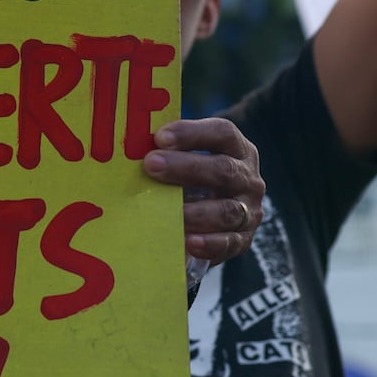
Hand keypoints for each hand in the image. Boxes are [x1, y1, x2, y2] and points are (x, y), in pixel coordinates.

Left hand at [144, 118, 263, 265]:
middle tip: (151, 165)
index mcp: (235, 148)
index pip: (222, 133)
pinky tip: (187, 242)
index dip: (192, 134)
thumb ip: (167, 152)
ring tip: (166, 212)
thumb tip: (127, 151)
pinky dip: (209, 243)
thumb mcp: (188, 158)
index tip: (160, 137)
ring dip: (195, 212)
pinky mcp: (243, 239)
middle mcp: (247, 178)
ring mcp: (249, 210)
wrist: (219, 211)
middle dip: (186, 167)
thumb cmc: (192, 176)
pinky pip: (229, 243)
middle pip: (223, 170)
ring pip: (227, 210)